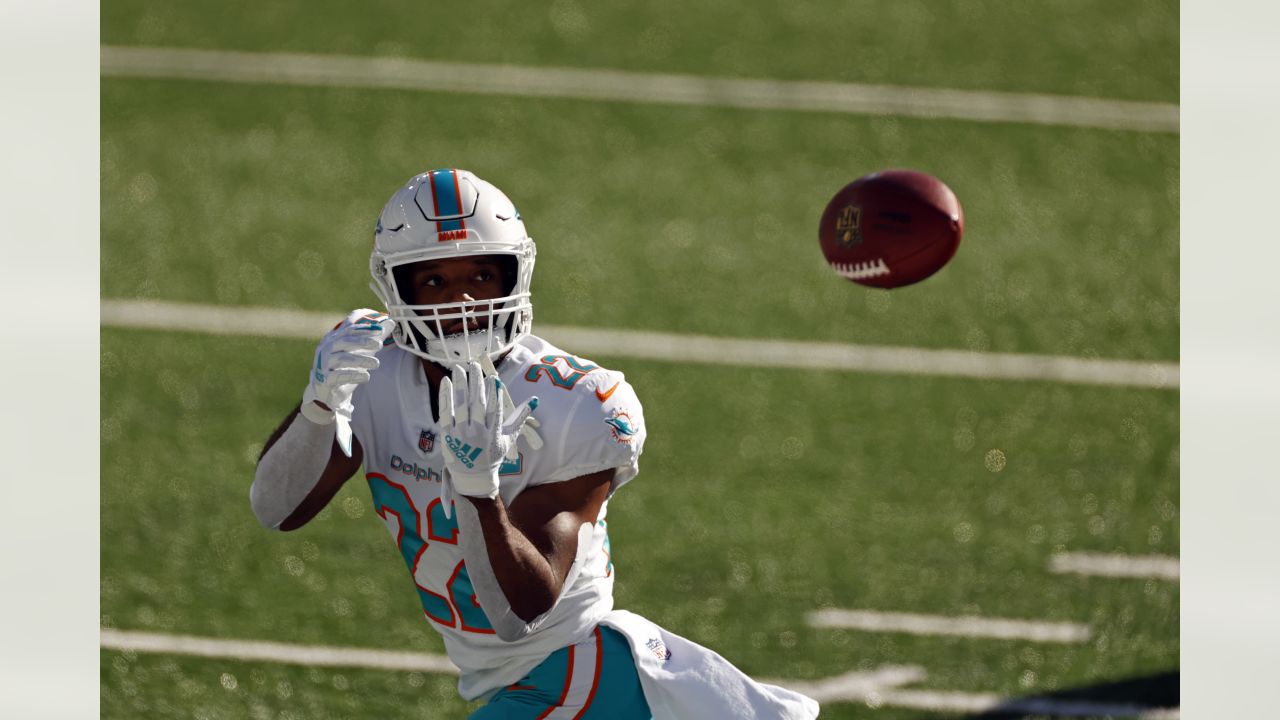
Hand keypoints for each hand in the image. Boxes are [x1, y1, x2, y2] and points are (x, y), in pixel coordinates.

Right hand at [302, 308, 391, 455]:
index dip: (364, 328)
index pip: (348, 329)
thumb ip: (373, 337)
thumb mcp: (360, 351)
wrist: (327, 392)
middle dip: (362, 341)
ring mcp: (323, 365)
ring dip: (361, 360)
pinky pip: (337, 376)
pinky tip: (366, 377)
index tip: (380, 330)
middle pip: (344, 341)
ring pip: (341, 359)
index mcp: (333, 338)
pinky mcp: (324, 380)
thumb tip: (390, 322)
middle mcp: (326, 349)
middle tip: (379, 344)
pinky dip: (353, 376)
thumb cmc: (344, 367)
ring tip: (377, 363)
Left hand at [438, 361, 537, 499]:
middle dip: (476, 383)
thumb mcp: (508, 438)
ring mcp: (460, 434)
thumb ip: (520, 418)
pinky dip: (446, 396)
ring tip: (459, 368)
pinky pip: (445, 412)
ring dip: (460, 385)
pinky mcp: (447, 434)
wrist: (472, 476)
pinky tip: (447, 382)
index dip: (494, 393)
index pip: (494, 410)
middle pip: (477, 404)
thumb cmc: (492, 455)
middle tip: (474, 365)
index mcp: (493, 434)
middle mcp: (477, 433)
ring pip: (460, 405)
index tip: (493, 377)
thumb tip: (534, 400)